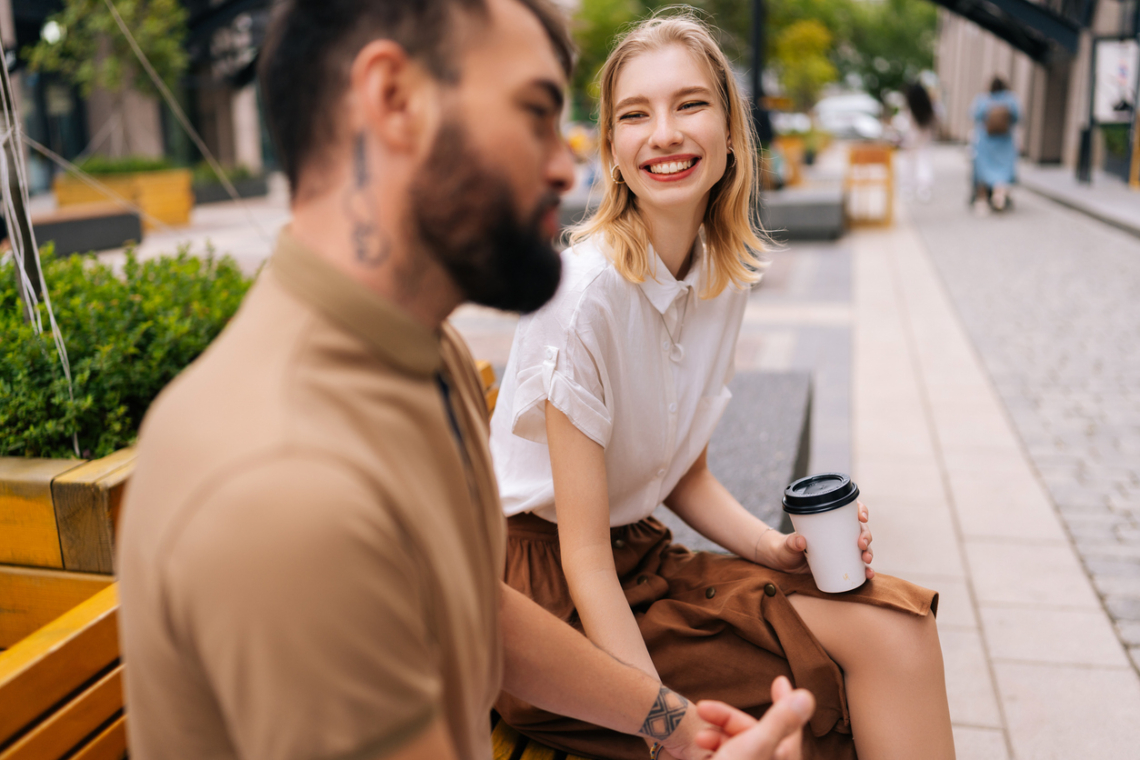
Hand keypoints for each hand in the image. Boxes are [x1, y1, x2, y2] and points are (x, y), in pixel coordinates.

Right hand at [694, 676, 813, 759]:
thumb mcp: (754, 746)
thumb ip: (780, 720)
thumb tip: (807, 696)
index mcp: (782, 759)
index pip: (789, 726)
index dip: (784, 701)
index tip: (779, 681)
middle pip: (756, 733)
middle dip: (728, 719)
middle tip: (703, 709)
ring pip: (740, 745)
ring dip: (718, 735)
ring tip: (699, 740)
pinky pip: (729, 758)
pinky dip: (715, 750)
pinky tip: (700, 751)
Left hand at [757, 501, 874, 580]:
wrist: (784, 565)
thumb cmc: (787, 548)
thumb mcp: (788, 544)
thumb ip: (791, 542)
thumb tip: (800, 541)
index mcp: (829, 522)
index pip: (849, 511)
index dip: (861, 510)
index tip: (862, 517)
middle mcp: (839, 534)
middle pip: (860, 530)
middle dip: (866, 535)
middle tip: (862, 544)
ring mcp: (842, 550)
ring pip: (863, 548)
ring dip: (869, 552)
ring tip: (866, 559)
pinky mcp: (842, 564)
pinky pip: (859, 566)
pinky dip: (866, 570)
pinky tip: (869, 574)